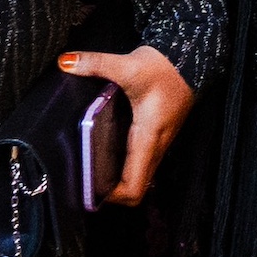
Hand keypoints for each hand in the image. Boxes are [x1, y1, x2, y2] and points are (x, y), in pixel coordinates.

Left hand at [57, 41, 195, 205]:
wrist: (191, 58)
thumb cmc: (164, 67)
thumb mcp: (128, 65)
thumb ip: (96, 64)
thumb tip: (65, 62)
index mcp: (148, 138)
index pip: (134, 186)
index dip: (111, 197)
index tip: (87, 193)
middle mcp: (155, 146)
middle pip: (136, 188)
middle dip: (109, 193)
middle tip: (81, 185)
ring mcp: (159, 143)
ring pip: (140, 176)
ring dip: (117, 181)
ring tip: (88, 172)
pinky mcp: (157, 136)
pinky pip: (141, 163)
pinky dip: (124, 168)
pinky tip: (104, 154)